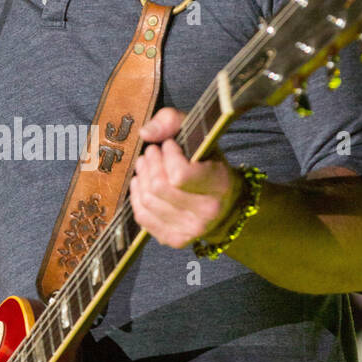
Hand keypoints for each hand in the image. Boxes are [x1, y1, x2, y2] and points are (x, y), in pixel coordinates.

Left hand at [129, 107, 242, 248]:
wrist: (224, 204)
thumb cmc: (209, 165)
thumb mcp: (199, 136)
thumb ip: (173, 121)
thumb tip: (145, 133)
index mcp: (220, 185)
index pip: (180, 174)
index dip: (168, 155)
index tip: (169, 145)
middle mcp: (207, 212)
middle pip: (159, 187)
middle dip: (149, 164)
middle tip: (151, 152)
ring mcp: (191, 230)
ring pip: (148, 201)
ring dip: (140, 178)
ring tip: (145, 165)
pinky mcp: (175, 240)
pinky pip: (142, 217)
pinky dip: (137, 197)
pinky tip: (141, 185)